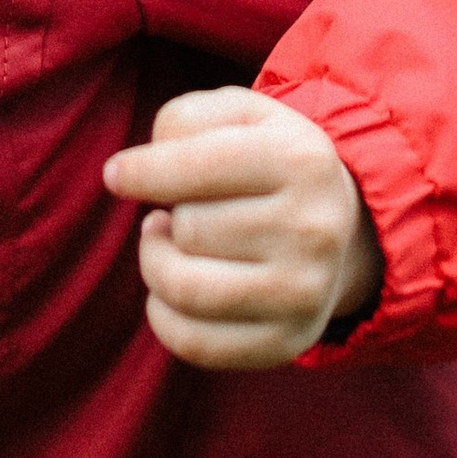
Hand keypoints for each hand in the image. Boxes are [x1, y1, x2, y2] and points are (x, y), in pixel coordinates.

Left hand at [101, 86, 383, 367]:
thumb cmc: (267, 161)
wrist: (341, 228)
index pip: (199, 165)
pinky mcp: (287, 342)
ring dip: (157, 262)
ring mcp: (303, 294)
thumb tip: (130, 174)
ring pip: (183, 289)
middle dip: (168, 214)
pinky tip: (172, 288)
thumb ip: (184, 119)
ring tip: (169, 243)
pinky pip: (193, 342)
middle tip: (182, 209)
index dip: (142, 171)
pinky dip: (163, 314)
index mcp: (303, 159)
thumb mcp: (239, 115)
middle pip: (188, 228)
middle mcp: (313, 230)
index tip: (115, 174)